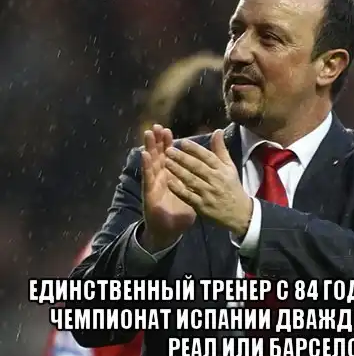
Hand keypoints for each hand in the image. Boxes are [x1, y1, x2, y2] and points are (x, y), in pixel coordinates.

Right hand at [140, 124, 195, 251]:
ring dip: (149, 148)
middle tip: (156, 126)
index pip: (169, 156)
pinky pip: (148, 178)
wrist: (171, 229)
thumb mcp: (193, 192)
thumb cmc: (181, 210)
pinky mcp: (149, 193)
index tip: (168, 130)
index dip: (168, 143)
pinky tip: (144, 155)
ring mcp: (154, 184)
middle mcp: (161, 177)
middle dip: (157, 141)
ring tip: (148, 134)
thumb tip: (207, 166)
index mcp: (171, 175)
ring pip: (151, 163)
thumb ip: (198, 178)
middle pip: (158, 155)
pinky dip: (145, 166)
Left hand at [164, 129, 252, 235]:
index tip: (182, 142)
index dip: (195, 149)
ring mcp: (208, 194)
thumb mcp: (230, 167)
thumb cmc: (232, 187)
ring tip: (166, 162)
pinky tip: (169, 182)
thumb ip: (221, 149)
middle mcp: (215, 180)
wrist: (239, 213)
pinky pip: (189, 197)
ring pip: (191, 181)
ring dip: (178, 171)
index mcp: (222, 170)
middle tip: (169, 150)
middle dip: (182, 158)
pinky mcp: (202, 206)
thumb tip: (217, 131)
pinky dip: (179, 190)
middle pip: (198, 167)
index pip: (208, 157)